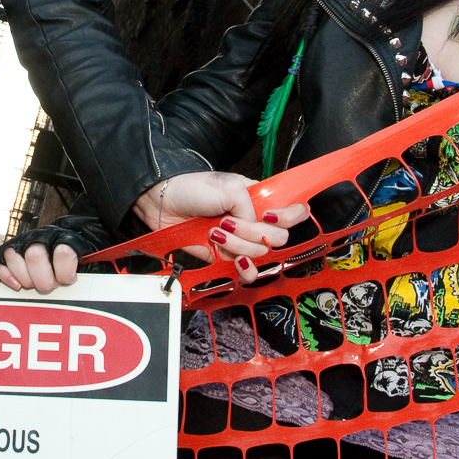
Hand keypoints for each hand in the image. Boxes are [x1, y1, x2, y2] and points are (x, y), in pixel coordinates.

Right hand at [0, 225, 92, 294]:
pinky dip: (4, 273)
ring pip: (13, 255)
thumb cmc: (85, 258)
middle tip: (50, 286)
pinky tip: (16, 284)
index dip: (65, 271)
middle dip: (42, 279)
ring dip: (23, 277)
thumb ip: (100, 270)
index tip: (69, 280)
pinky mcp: (11, 249)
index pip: (64, 251)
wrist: (75, 236)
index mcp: (68, 238)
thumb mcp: (98, 263)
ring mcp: (26, 241)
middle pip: (34, 255)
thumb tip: (114, 278)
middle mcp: (44, 236)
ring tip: (35, 285)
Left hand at [134, 172, 310, 281]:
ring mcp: (243, 241)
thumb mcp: (230, 188)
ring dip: (238, 246)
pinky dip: (242, 268)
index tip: (268, 216)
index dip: (288, 217)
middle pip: (279, 238)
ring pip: (261, 255)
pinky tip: (231, 258)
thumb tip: (257, 230)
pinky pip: (247, 271)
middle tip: (230, 222)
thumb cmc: (194, 188)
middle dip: (254, 233)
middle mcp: (255, 221)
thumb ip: (252, 208)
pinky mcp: (227, 258)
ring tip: (216, 233)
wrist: (164, 204)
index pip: (294, 212)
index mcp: (261, 199)